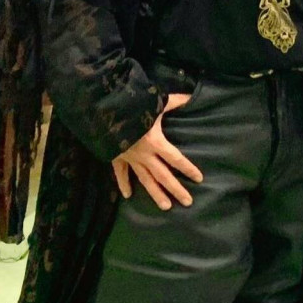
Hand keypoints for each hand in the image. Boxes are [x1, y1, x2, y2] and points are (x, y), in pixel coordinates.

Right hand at [112, 94, 203, 210]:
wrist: (104, 111)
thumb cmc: (133, 106)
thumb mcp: (156, 102)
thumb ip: (175, 101)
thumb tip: (192, 95)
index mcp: (156, 142)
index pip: (176, 159)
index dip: (188, 168)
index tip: (199, 178)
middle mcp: (144, 155)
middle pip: (163, 176)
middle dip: (176, 189)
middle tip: (187, 202)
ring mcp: (129, 158)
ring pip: (145, 180)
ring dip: (155, 194)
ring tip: (166, 207)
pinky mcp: (116, 157)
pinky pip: (120, 173)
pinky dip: (123, 184)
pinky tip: (128, 196)